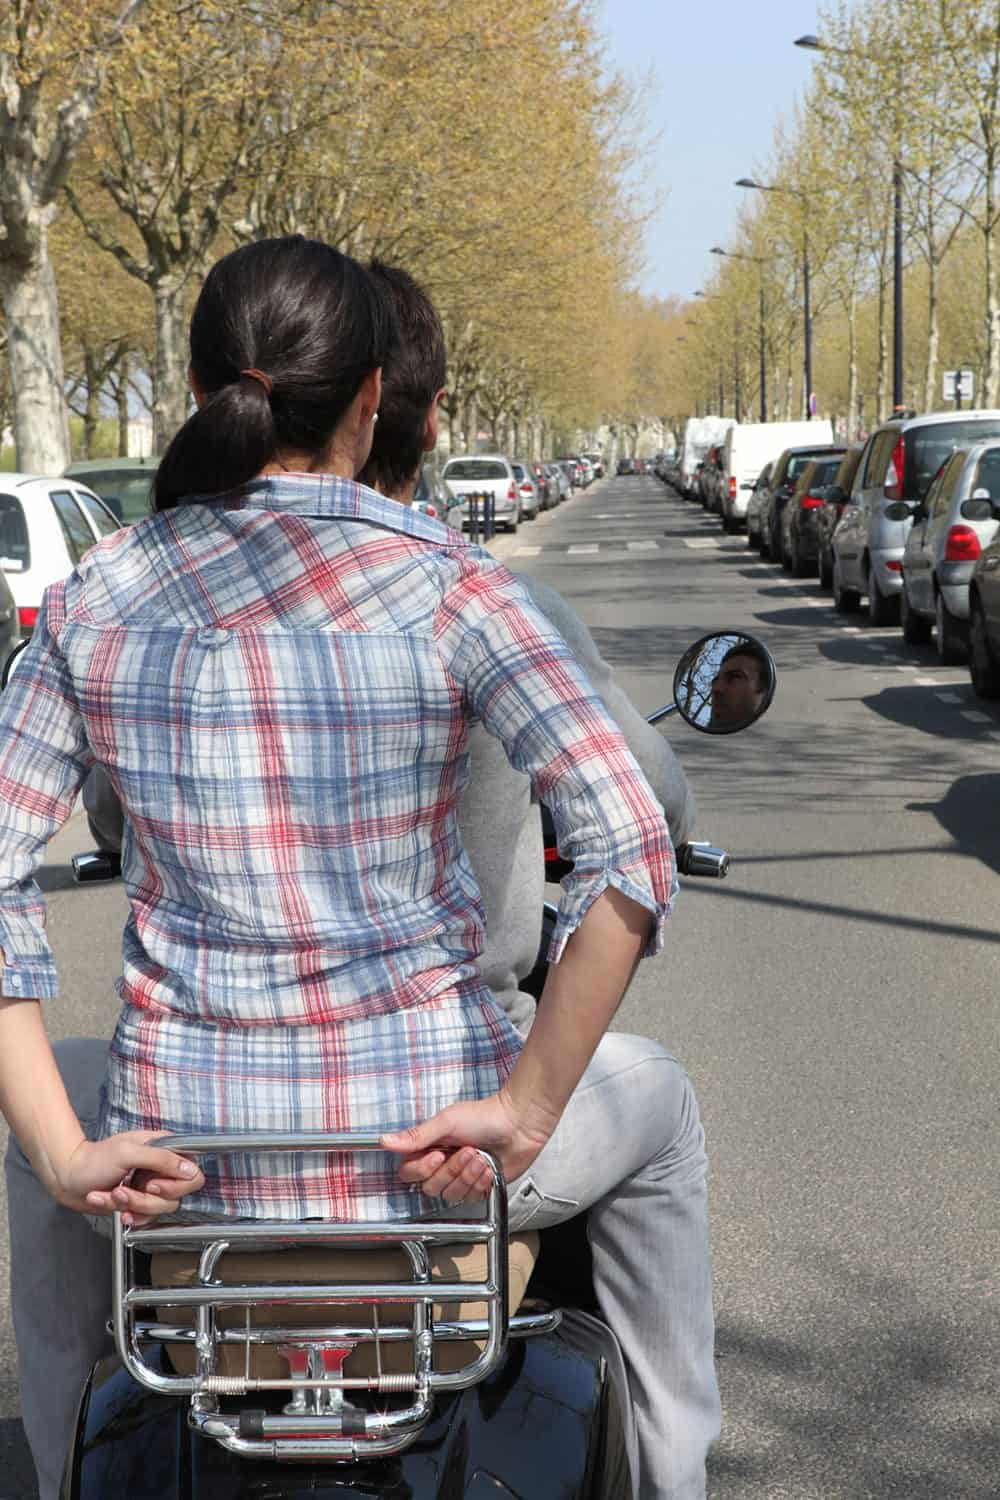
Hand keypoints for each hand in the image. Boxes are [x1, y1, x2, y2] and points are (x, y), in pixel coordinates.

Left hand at [58, 1132, 205, 1226]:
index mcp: (163, 1149)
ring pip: (158, 1209)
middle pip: (175, 1197)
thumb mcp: (129, 1153)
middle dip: (146, 1199)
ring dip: (132, 1205)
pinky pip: (143, 1217)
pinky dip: (125, 1212)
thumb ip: (162, 1159)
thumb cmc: (94, 1159)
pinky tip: (111, 1202)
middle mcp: (160, 1169)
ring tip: (114, 1195)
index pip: (191, 1173)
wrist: (68, 1178)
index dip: (176, 1184)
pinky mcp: (138, 1202)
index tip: (153, 1185)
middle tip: (127, 1191)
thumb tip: (190, 1169)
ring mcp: (149, 1187)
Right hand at [381, 1090, 554, 1204]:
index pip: (409, 1172)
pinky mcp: (479, 1187)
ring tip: (481, 1157)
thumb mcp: (447, 1122)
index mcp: (430, 1147)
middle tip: (468, 1151)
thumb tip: (384, 1141)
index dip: (422, 1169)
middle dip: (452, 1171)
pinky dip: (481, 1183)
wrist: (518, 1123)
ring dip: (468, 1176)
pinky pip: (470, 1198)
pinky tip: (489, 1167)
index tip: (438, 1155)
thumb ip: (416, 1136)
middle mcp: (443, 1164)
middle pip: (430, 1186)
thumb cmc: (485, 1116)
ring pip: (451, 1195)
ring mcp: (461, 1176)